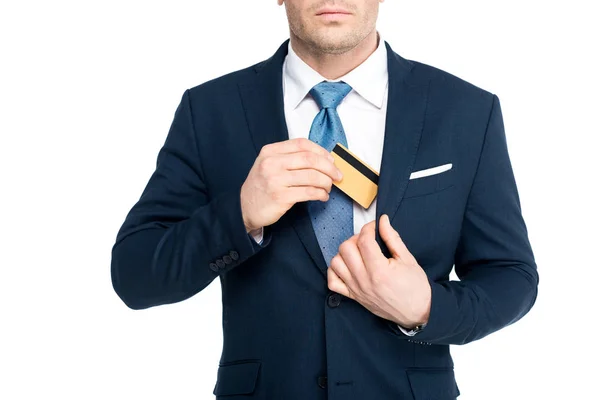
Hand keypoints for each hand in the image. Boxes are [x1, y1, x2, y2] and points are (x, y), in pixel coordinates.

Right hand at [240, 138, 342, 231]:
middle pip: (310, 159)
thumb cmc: (261, 186)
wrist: (244, 208)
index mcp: (270, 151)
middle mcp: (272, 163)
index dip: (321, 151)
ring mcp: (276, 180)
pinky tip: (322, 196)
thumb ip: (290, 158)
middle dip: (329, 167)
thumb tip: (322, 159)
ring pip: (312, 176)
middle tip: (337, 175)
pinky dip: (320, 194)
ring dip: (326, 182)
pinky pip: (309, 192)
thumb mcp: (268, 164)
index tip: (331, 160)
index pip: (302, 144)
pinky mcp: (281, 197)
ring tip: (328, 187)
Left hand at [327, 214, 430, 328]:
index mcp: (379, 270)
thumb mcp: (408, 259)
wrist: (417, 313)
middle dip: (356, 238)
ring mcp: (356, 289)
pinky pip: (332, 282)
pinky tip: (348, 266)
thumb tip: (383, 220)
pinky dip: (335, 271)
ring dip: (345, 253)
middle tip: (368, 240)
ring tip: (358, 253)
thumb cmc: (415, 288)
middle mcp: (364, 280)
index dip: (368, 228)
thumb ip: (392, 238)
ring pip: (336, 262)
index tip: (375, 226)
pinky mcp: (353, 297)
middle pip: (346, 249)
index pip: (364, 241)